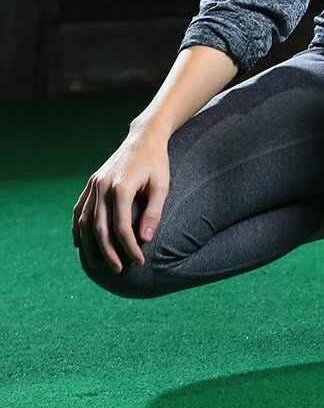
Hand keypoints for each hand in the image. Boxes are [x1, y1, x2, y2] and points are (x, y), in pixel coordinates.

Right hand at [72, 126, 170, 273]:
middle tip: (119, 270)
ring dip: (89, 245)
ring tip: (98, 263)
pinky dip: (77, 227)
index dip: (130, 247)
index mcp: (121, 187)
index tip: (140, 261)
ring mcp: (94, 184)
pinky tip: (78, 243)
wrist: (144, 137)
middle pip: (100, 228)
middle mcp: (103, 186)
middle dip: (109, 252)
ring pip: (86, 221)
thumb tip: (144, 239)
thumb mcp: (162, 185)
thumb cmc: (157, 162)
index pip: (121, 227)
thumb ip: (153, 213)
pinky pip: (79, 209)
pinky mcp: (92, 182)